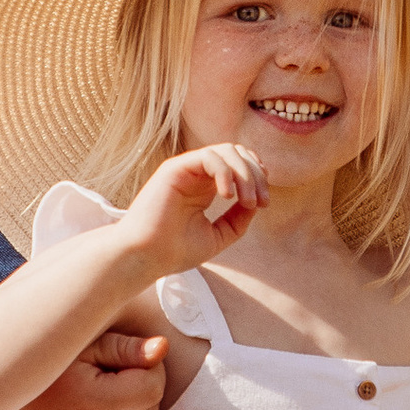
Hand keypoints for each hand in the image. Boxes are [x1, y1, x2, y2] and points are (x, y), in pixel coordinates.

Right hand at [6, 327, 168, 409]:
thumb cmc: (42, 356)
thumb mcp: (80, 343)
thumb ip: (125, 347)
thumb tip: (163, 349)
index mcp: (87, 405)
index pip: (151, 389)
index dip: (150, 367)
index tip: (133, 356)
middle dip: (144, 390)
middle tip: (121, 371)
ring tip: (109, 390)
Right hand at [123, 144, 266, 275]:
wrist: (145, 258)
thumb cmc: (174, 251)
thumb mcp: (218, 235)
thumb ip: (238, 218)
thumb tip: (257, 201)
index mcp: (205, 187)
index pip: (239, 165)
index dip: (257, 178)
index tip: (263, 204)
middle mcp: (196, 174)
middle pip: (238, 154)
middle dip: (256, 175)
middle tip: (261, 202)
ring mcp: (185, 169)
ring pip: (227, 151)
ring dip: (244, 174)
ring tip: (246, 201)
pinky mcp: (174, 168)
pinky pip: (209, 157)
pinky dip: (225, 172)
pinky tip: (227, 195)